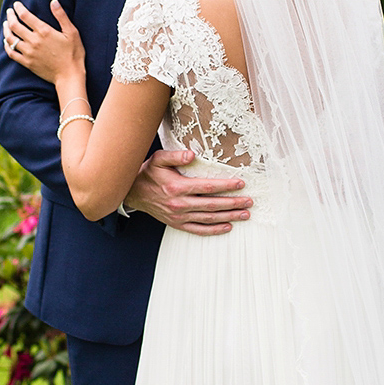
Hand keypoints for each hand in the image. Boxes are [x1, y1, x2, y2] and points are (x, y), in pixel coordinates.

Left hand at [4, 0, 85, 84]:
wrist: (69, 76)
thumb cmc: (73, 53)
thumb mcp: (72, 32)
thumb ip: (61, 16)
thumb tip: (53, 1)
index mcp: (44, 31)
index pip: (25, 15)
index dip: (18, 8)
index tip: (16, 4)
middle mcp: (33, 41)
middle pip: (14, 26)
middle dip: (10, 16)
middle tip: (9, 12)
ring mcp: (28, 53)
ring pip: (10, 39)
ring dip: (6, 30)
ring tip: (6, 24)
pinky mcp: (27, 63)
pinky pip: (11, 53)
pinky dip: (7, 46)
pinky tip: (6, 42)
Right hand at [126, 150, 252, 234]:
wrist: (133, 192)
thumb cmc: (148, 173)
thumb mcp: (158, 159)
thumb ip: (175, 155)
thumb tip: (192, 154)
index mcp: (177, 187)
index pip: (208, 187)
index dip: (226, 186)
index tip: (241, 184)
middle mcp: (180, 204)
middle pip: (213, 205)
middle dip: (233, 203)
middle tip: (249, 202)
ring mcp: (179, 216)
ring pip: (209, 218)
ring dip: (229, 217)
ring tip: (245, 214)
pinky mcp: (177, 224)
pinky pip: (198, 230)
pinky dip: (214, 230)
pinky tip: (227, 227)